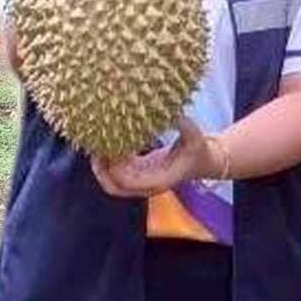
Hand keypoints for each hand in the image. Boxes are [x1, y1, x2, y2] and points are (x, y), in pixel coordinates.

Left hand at [90, 117, 217, 196]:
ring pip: (113, 181)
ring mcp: (142, 181)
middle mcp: (147, 185)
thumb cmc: (199, 150)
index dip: (116, 168)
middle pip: (114, 187)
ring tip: (97, 145)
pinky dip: (110, 160)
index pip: (129, 182)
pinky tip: (108, 142)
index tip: (111, 148)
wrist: (204, 161)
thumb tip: (175, 114)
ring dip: (102, 166)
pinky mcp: (139, 173)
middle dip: (101, 171)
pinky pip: (118, 171)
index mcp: (159, 181)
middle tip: (96, 150)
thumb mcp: (196, 138)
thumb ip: (186, 127)